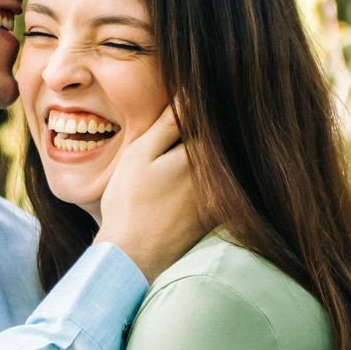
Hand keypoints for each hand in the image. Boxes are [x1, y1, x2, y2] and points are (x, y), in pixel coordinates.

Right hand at [95, 105, 211, 280]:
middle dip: (212, 126)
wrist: (134, 258)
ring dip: (214, 153)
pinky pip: (221, 187)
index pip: (211, 119)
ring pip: (221, 164)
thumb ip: (167, 125)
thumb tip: (189, 94)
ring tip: (188, 151)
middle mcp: (217, 176)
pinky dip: (213, 177)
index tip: (199, 91)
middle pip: (221, 141)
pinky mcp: (216, 216)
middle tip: (203, 110)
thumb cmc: (129, 203)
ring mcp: (220, 197)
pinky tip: (184, 182)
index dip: (204, 105)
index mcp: (199, 155)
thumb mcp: (140, 155)